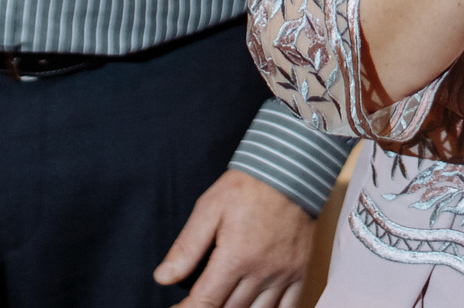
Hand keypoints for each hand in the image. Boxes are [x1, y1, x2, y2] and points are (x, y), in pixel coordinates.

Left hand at [153, 169, 315, 307]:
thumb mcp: (209, 209)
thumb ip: (187, 247)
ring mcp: (284, 274)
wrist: (290, 170)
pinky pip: (288, 307)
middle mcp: (262, 272)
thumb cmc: (248, 187)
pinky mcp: (300, 271)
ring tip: (223, 302)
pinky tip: (254, 307)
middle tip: (200, 302)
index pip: (205, 302)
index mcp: (236, 257)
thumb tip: (163, 277)